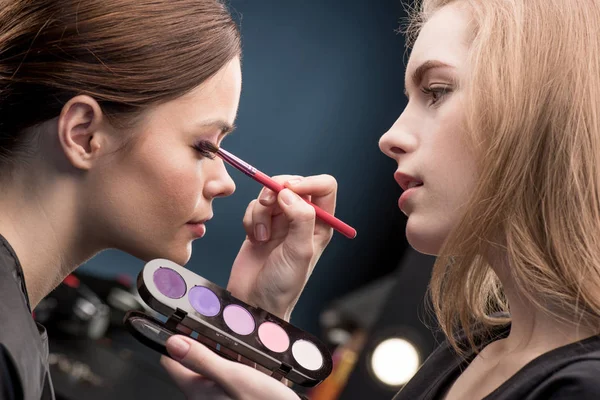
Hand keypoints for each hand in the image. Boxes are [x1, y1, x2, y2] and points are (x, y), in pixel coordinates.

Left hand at [161, 335, 301, 399]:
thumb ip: (202, 360)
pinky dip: (239, 361)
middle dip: (207, 340)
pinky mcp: (236, 394)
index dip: (177, 336)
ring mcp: (221, 395)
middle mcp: (205, 394)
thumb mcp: (233, 377)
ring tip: (242, 337)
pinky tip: (253, 356)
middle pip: (196, 358)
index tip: (186, 319)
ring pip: (216, 363)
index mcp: (197, 390)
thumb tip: (172, 343)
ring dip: (227, 349)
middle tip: (222, 324)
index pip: (172, 360)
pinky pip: (232, 372)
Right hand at [227, 174, 336, 319]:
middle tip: (268, 204)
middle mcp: (302, 219)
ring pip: (270, 194)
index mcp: (321, 224)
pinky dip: (250, 219)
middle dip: (277, 190)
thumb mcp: (300, 252)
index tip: (290, 189)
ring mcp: (280, 221)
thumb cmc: (283, 284)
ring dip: (261, 211)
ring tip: (261, 235)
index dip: (309, 182)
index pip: (324, 187)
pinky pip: (254, 207)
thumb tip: (289, 192)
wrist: (254, 301)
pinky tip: (254, 239)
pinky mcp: (260, 225)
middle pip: (293, 184)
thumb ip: (301, 219)